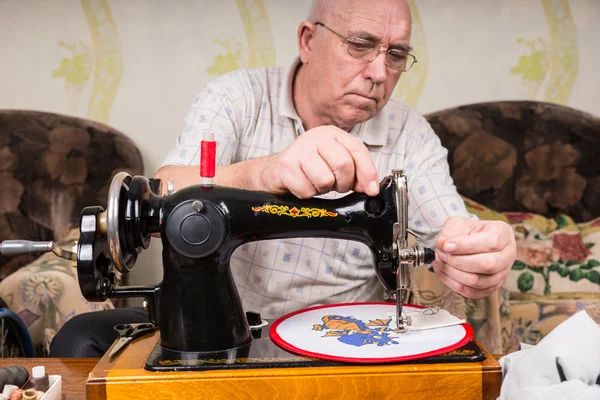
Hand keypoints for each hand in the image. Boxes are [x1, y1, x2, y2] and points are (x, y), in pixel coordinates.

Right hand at [258, 125, 378, 197]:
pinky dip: (306, 194)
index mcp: (331, 133)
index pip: (358, 149)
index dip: (367, 172)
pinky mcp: (286, 166)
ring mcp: (299, 150)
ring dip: (322, 189)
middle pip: (344, 164)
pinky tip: (300, 185)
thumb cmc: (308, 169)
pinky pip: (307, 190)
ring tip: (314, 182)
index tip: (371, 190)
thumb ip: (355, 172)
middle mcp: (315, 137)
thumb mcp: (333, 164)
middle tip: (334, 185)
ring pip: (326, 180)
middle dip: (342, 183)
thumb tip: (371, 188)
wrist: (273, 172)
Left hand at [431, 216, 515, 298]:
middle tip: (441, 254)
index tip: (446, 246)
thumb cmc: (468, 232)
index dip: (466, 246)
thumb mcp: (458, 224)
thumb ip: (449, 232)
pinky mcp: (491, 288)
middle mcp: (507, 255)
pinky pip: (472, 292)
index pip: (491, 242)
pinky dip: (453, 283)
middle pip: (488, 264)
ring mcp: (502, 274)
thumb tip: (441, 244)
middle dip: (459, 261)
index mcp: (503, 233)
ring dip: (454, 273)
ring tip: (440, 262)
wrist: (471, 242)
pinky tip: (443, 271)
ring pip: (479, 281)